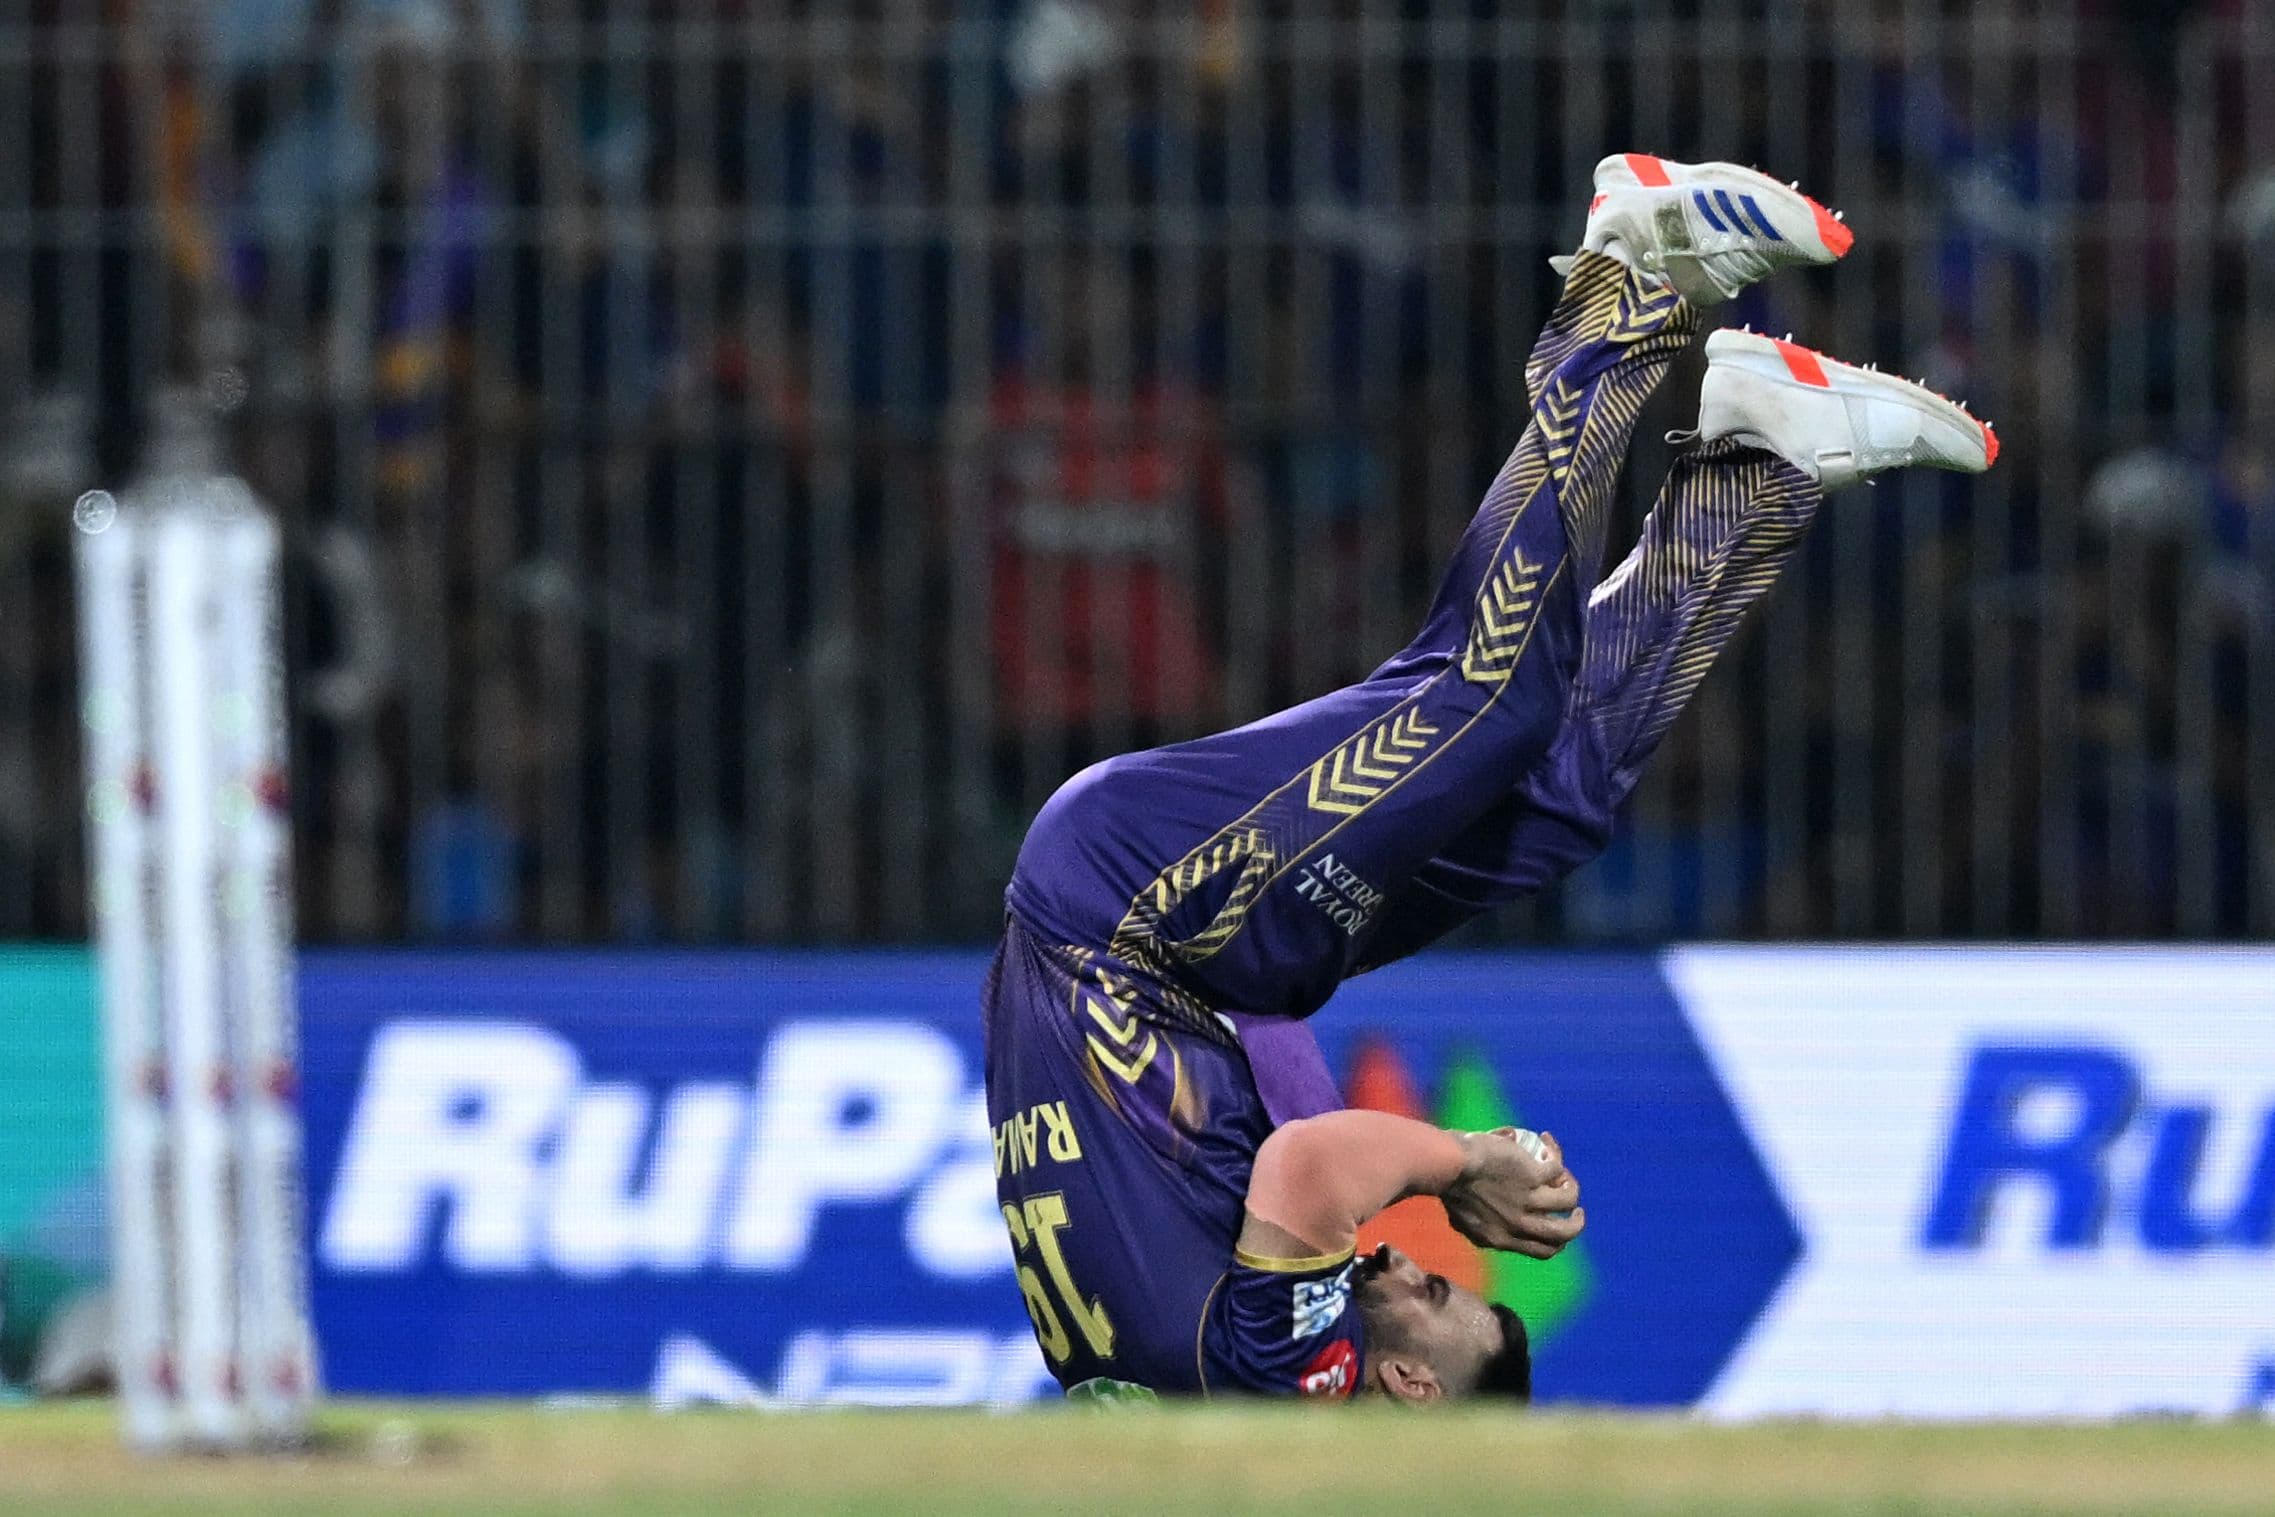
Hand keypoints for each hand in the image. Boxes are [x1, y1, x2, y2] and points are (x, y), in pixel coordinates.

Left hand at [1441, 1129, 1583, 1259]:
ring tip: (1564, 1173)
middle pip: (1563, 1234)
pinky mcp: (1534, 1176)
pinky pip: (1557, 1166)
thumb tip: (1473, 1223)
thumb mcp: (1461, 1218)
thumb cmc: (1445, 1184)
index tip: (1554, 1223)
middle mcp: (1519, 1225)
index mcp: (1502, 1239)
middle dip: (1576, 1223)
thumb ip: (1474, 1225)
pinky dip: (1555, 1152)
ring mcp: (1529, 1201)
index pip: (1541, 1250)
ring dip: (1572, 1185)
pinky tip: (1546, 1140)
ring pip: (1568, 1200)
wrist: (1446, 1165)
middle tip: (1576, 1210)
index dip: (1555, 1239)